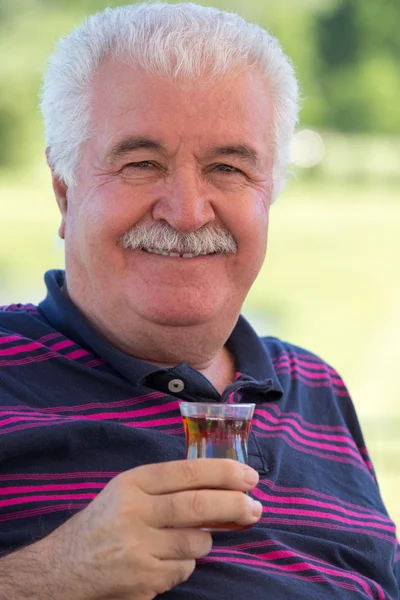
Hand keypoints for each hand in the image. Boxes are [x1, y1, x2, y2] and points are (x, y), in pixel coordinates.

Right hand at [45, 459, 260, 599]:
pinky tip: (163, 560)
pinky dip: (183, 565)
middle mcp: (134, 511)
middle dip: (235, 506)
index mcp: (133, 482)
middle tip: (256, 507)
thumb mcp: (128, 492)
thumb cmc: (104, 522)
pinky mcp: (142, 579)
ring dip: (203, 541)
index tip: (249, 477)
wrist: (63, 567)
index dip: (224, 473)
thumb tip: (223, 488)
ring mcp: (138, 548)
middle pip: (197, 506)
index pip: (187, 472)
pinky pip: (184, 570)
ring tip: (189, 538)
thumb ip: (167, 488)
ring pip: (197, 543)